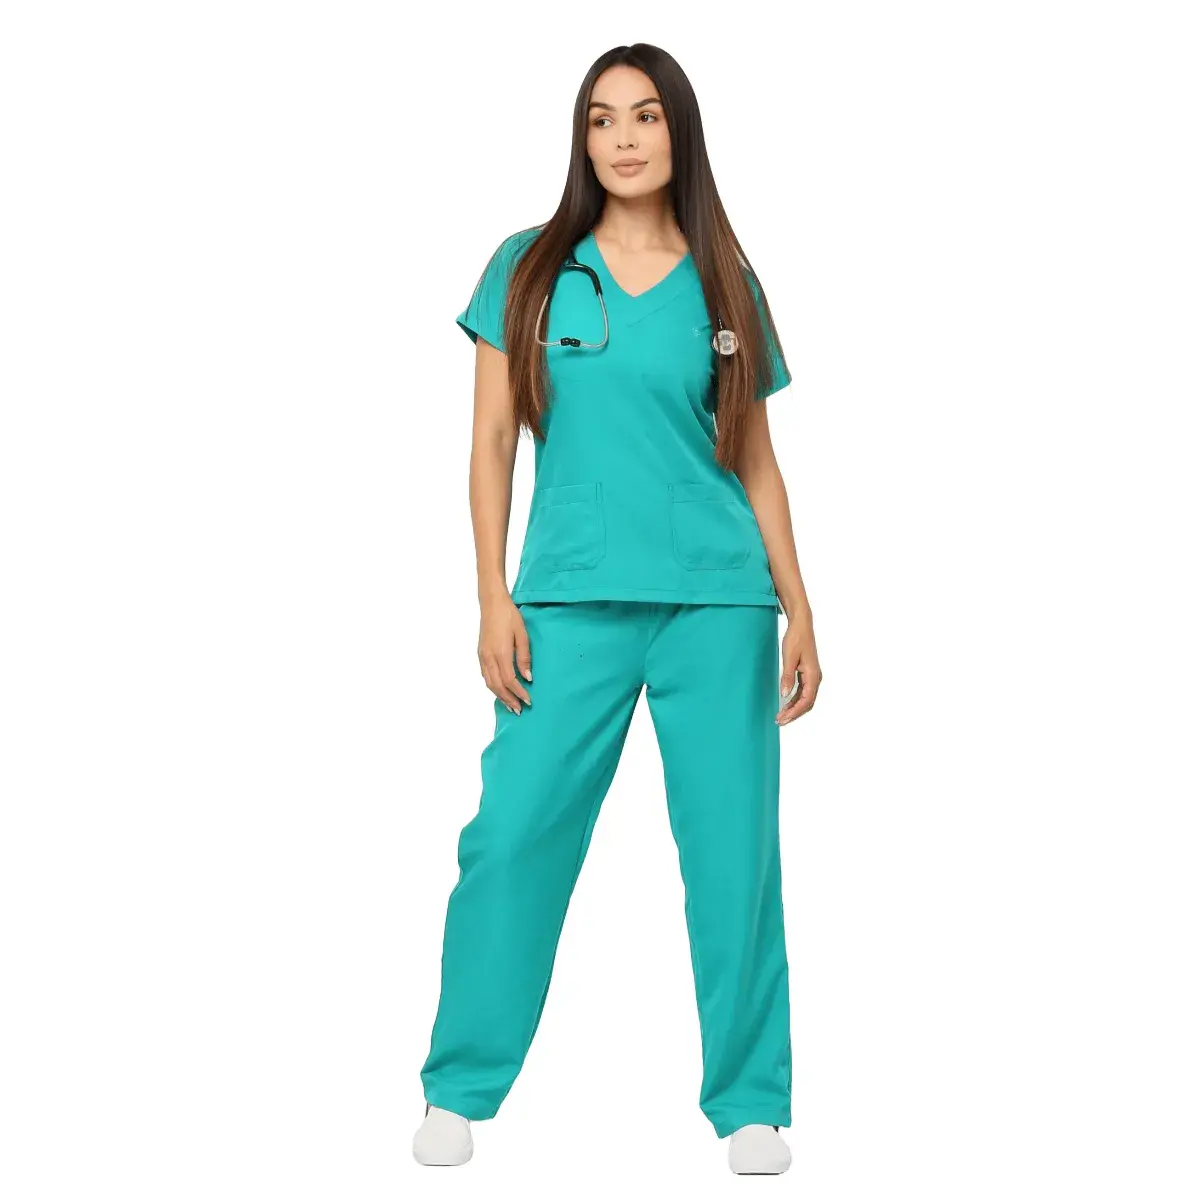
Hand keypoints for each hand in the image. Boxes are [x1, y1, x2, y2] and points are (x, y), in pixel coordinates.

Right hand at [478, 594, 532, 715]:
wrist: (492, 604)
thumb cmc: (510, 617)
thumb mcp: (522, 635)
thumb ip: (524, 657)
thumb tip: (527, 678)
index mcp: (501, 653)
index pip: (510, 680)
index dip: (519, 693)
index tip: (528, 701)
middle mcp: (489, 658)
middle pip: (498, 686)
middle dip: (509, 700)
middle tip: (519, 710)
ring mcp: (482, 656)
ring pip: (489, 683)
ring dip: (500, 696)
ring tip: (510, 705)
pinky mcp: (480, 654)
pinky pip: (485, 676)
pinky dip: (493, 687)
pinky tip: (499, 690)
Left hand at [777, 616, 820, 724]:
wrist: (801, 626)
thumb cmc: (796, 639)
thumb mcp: (789, 658)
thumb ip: (787, 677)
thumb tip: (784, 694)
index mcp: (813, 675)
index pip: (806, 700)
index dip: (795, 712)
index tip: (784, 718)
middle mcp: (815, 678)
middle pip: (807, 703)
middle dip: (794, 714)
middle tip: (780, 721)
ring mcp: (812, 676)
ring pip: (805, 699)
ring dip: (794, 708)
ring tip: (781, 715)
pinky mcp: (807, 674)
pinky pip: (803, 692)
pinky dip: (795, 700)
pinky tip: (786, 704)